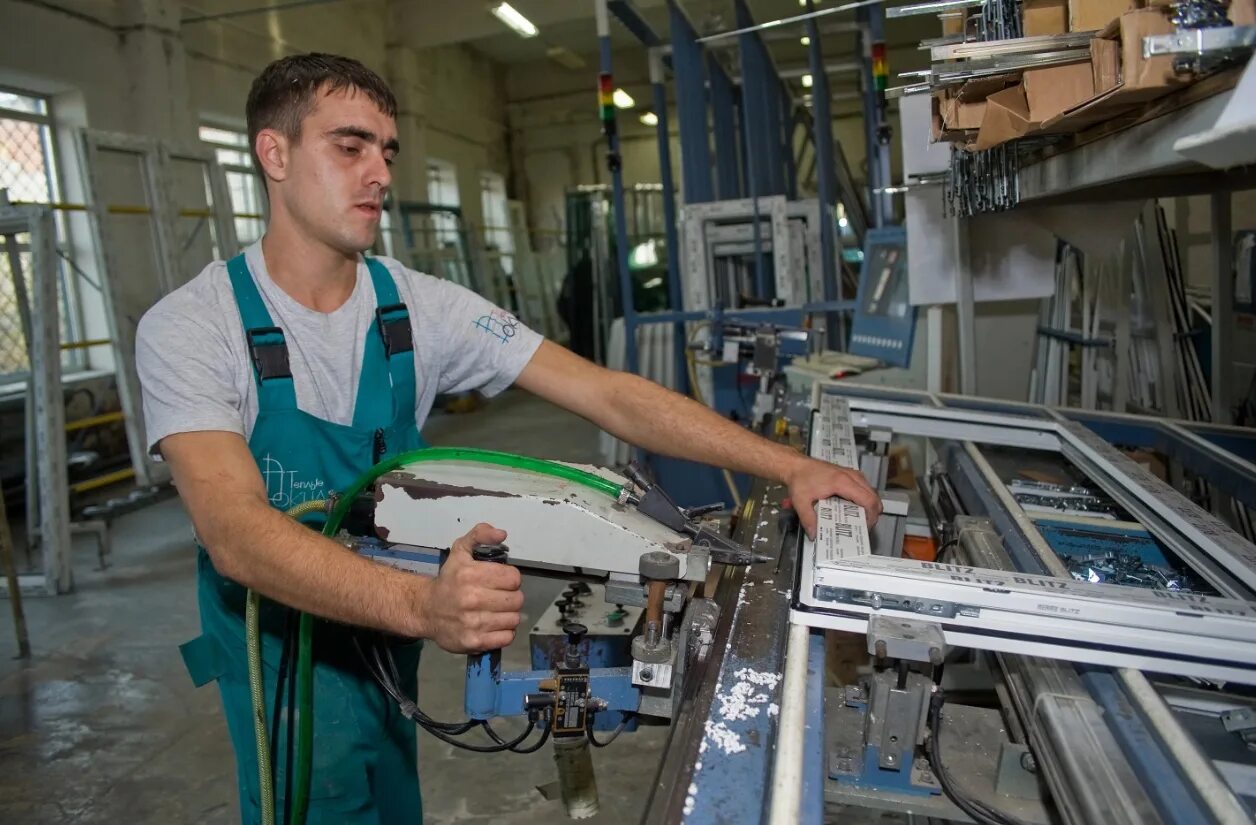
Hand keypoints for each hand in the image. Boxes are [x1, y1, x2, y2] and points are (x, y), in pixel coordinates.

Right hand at [417, 523, 523, 652]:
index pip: (513, 578)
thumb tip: (502, 534)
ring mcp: (473, 623)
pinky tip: (493, 625)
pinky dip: (504, 632)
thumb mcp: (460, 550)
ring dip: (508, 615)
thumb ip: (480, 535)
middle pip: (516, 599)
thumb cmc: (449, 580)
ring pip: (513, 619)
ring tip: (495, 611)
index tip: (501, 581)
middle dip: (511, 597)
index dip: (510, 579)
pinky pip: (506, 637)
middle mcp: (472, 599)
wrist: (426, 610)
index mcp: (470, 575)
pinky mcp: (474, 642)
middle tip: (499, 597)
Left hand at [783, 457, 881, 538]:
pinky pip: (864, 487)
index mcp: (842, 482)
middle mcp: (850, 475)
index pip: (868, 500)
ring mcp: (851, 473)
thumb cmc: (799, 478)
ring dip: (869, 506)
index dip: (871, 516)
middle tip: (863, 526)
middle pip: (874, 496)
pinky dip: (864, 498)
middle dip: (872, 513)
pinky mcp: (848, 474)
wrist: (796, 465)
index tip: (865, 527)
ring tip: (859, 519)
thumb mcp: (800, 501)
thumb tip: (814, 533)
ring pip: (871, 491)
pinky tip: (853, 508)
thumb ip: (808, 519)